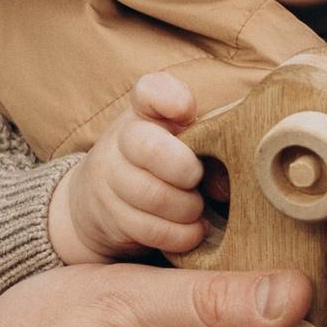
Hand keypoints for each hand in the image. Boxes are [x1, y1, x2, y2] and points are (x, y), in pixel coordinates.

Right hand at [48, 72, 205, 264]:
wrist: (100, 200)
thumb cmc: (160, 165)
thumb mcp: (182, 144)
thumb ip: (211, 148)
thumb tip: (226, 183)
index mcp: (144, 113)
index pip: (150, 91)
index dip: (169, 98)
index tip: (187, 111)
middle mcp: (121, 140)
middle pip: (149, 148)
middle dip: (184, 169)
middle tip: (197, 179)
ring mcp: (110, 179)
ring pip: (152, 195)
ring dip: (186, 208)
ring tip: (196, 209)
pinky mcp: (110, 217)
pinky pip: (150, 230)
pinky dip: (180, 235)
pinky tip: (192, 230)